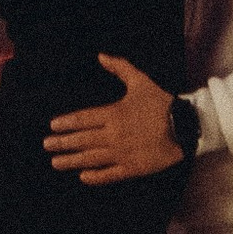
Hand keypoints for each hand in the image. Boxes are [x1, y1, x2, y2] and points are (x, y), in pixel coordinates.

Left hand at [45, 55, 183, 185]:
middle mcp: (114, 135)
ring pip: (91, 159)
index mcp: (114, 114)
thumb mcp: (140, 81)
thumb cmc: (161, 103)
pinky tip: (83, 177)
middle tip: (46, 145)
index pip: (83, 119)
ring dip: (71, 161)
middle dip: (62, 143)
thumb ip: (119, 67)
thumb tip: (101, 56)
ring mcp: (122, 153)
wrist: (185, 126)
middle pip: (82, 140)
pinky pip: (109, 174)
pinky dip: (95, 177)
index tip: (52, 125)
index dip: (66, 123)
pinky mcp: (133, 168)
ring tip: (56, 162)